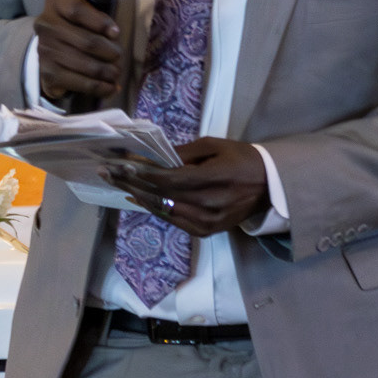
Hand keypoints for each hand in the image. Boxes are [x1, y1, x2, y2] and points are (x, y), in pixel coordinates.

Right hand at [33, 0, 131, 105]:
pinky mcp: (48, 74)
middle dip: (110, 52)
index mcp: (55, 2)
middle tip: (120, 56)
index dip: (100, 22)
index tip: (116, 32)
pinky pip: (80, 83)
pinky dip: (100, 87)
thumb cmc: (77, 24)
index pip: (77, 10)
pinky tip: (110, 87)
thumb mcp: (89, 4)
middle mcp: (45, 25)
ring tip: (116, 72)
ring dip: (108, 71)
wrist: (50, 50)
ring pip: (86, 64)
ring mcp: (45, 51)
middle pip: (86, 41)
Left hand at [104, 136, 268, 236]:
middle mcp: (208, 205)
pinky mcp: (207, 231)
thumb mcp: (215, 146)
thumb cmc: (242, 159)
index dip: (141, 173)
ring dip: (139, 196)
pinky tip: (140, 199)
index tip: (120, 164)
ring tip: (118, 184)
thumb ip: (184, 153)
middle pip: (161, 195)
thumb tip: (155, 157)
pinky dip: (156, 209)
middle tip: (108, 172)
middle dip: (131, 183)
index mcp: (213, 179)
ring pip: (164, 210)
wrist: (270, 187)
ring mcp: (207, 222)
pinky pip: (174, 221)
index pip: (168, 179)